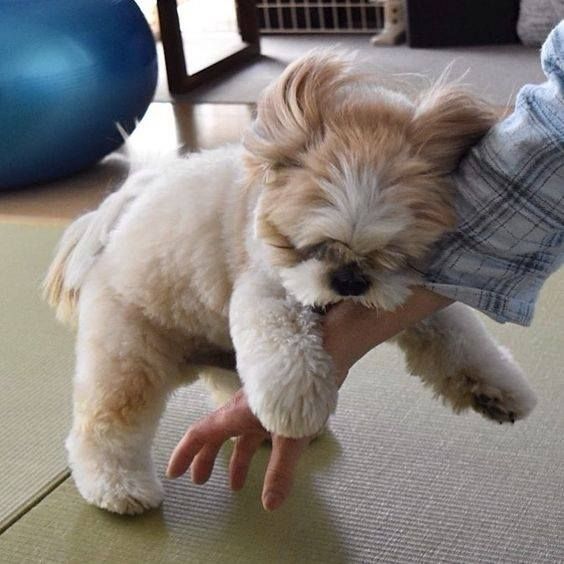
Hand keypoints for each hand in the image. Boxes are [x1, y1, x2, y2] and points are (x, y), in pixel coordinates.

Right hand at [166, 389, 311, 510]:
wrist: (317, 364)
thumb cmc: (299, 395)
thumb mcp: (290, 437)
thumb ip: (280, 471)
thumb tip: (269, 505)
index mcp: (236, 414)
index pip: (200, 433)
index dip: (184, 453)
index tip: (173, 473)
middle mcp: (242, 409)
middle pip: (216, 435)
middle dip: (206, 459)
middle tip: (201, 482)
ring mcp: (258, 407)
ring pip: (238, 435)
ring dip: (234, 459)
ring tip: (236, 486)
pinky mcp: (275, 406)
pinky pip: (256, 431)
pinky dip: (255, 449)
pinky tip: (268, 461)